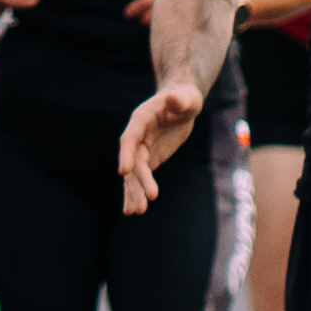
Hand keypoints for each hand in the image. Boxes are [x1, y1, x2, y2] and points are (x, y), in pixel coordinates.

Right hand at [113, 73, 206, 211]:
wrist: (181, 102)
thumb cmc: (184, 98)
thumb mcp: (186, 98)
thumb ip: (178, 100)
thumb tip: (172, 98)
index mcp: (141, 120)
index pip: (130, 139)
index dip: (126, 154)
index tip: (124, 172)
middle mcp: (136, 137)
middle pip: (134, 162)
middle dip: (137, 182)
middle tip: (143, 203)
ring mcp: (141, 149)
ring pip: (134, 174)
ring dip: (134, 192)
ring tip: (137, 212)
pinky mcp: (149, 158)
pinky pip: (141, 177)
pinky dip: (137, 192)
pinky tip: (135, 209)